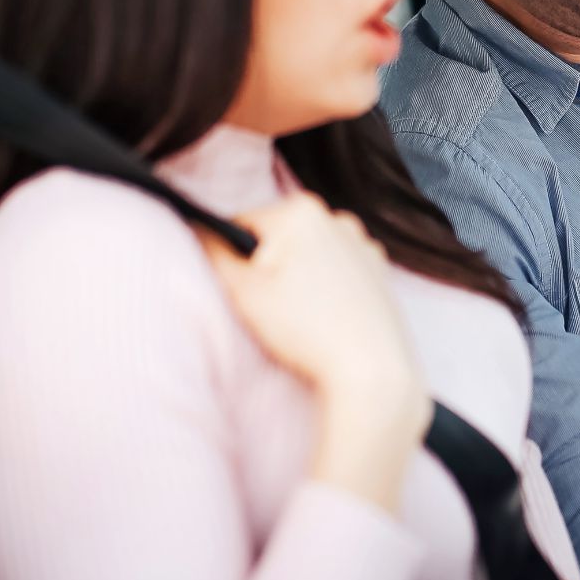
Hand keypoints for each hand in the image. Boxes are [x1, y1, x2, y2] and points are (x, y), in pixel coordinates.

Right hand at [201, 193, 428, 436]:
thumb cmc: (304, 328)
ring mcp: (364, 245)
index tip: (246, 293)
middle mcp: (338, 218)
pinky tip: (328, 319)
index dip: (233, 262)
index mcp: (301, 210)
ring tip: (303, 319)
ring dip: (297, 281)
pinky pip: (337, 274)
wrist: (372, 368)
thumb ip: (213, 251)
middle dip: (268, 271)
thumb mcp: (242, 290)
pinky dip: (327, 291)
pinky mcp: (380, 273)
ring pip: (308, 258)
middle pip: (277, 241)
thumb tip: (199, 228)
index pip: (242, 226)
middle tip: (276, 310)